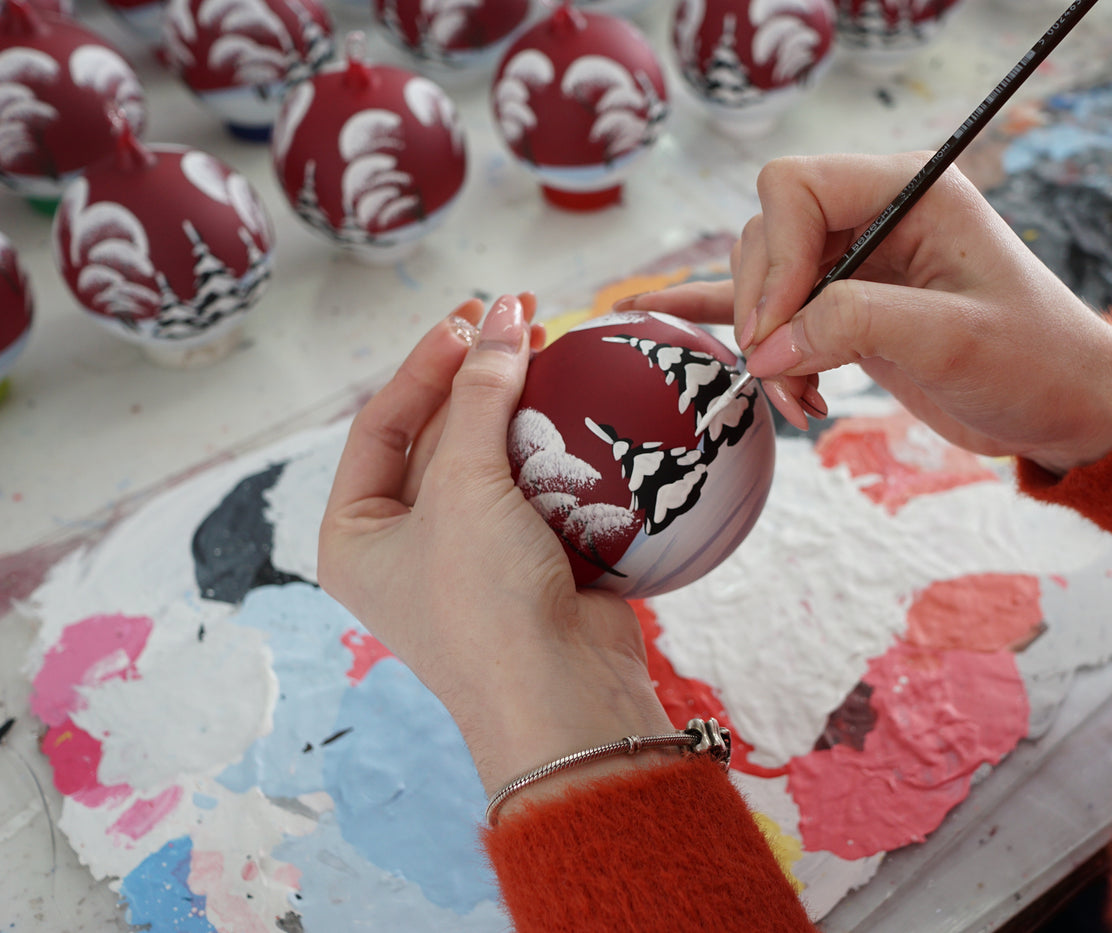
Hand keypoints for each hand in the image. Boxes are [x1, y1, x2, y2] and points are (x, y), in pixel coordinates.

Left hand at [318, 294, 674, 813]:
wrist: (564, 699)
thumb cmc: (484, 601)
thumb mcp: (466, 488)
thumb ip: (482, 395)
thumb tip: (504, 315)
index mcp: (357, 535)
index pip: (382, 425)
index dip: (427, 364)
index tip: (473, 315)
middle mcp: (407, 545)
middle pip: (439, 436)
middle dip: (480, 379)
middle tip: (524, 318)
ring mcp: (472, 555)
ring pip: (493, 459)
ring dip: (522, 408)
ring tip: (554, 347)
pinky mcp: (531, 563)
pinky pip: (537, 488)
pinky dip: (556, 449)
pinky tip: (579, 407)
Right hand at [621, 153, 1111, 473]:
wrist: (1061, 408)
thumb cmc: (1034, 361)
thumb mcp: (954, 338)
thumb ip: (857, 326)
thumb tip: (765, 348)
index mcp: (908, 191)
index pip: (795, 188)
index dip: (775, 259)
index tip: (780, 332)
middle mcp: (872, 215)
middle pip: (766, 235)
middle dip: (762, 312)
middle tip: (787, 377)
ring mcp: (852, 262)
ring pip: (759, 278)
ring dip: (762, 344)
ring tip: (800, 400)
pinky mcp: (841, 308)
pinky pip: (766, 303)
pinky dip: (718, 314)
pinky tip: (656, 315)